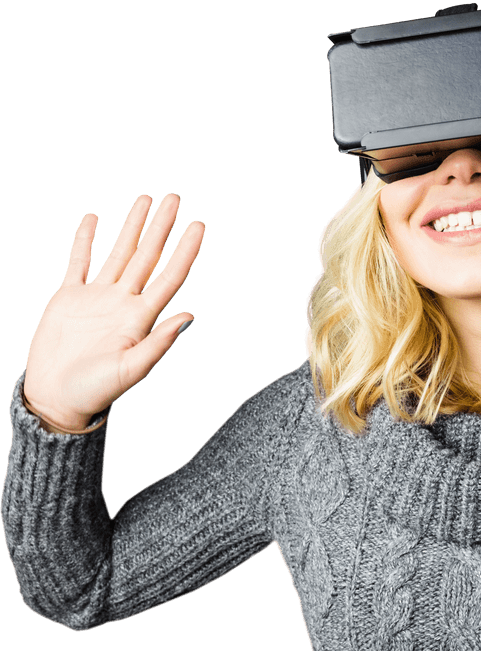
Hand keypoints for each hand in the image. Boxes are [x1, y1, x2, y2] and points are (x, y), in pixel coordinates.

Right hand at [23, 194, 203, 428]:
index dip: (185, 250)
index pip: (170, 275)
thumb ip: (159, 343)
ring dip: (132, 226)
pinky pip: (79, 261)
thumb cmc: (96, 391)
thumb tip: (189, 317)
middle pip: (148, 255)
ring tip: (145, 200)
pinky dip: (85, 240)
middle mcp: (124, 302)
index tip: (199, 225)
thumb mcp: (131, 369)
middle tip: (175, 198)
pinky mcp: (69, 297)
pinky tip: (94, 220)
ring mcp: (97, 297)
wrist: (58, 397)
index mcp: (141, 317)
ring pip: (119, 252)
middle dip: (161, 226)